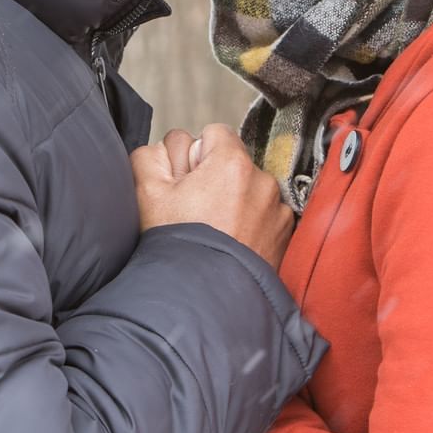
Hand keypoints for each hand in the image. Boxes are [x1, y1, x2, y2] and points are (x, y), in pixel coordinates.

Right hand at [131, 124, 294, 268]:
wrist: (205, 298)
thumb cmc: (178, 246)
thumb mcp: (147, 193)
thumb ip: (151, 155)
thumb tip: (168, 149)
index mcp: (232, 163)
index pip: (213, 134)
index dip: (194, 155)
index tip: (186, 182)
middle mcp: (262, 181)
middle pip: (233, 162)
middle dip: (216, 179)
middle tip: (197, 210)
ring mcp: (278, 209)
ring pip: (250, 190)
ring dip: (235, 201)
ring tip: (215, 231)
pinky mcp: (285, 234)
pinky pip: (266, 215)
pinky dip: (252, 224)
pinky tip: (232, 243)